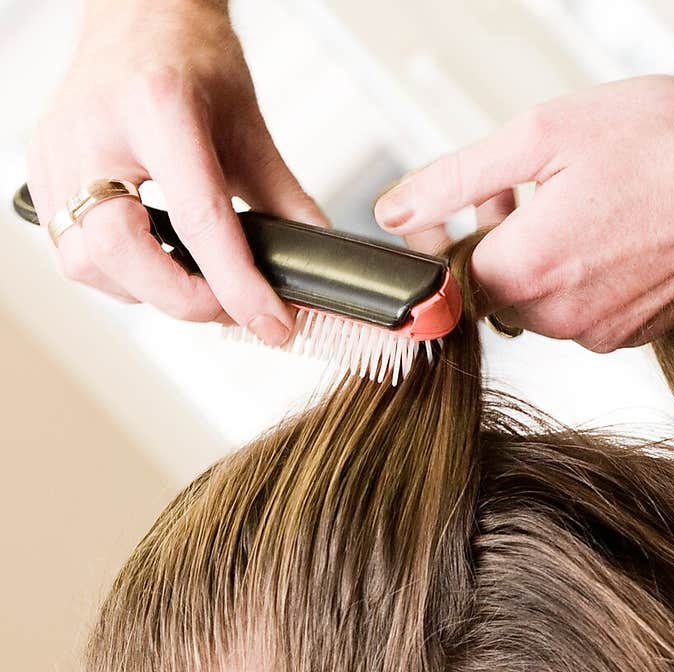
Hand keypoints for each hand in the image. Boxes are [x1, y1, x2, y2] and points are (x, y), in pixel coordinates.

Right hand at [25, 1, 328, 343]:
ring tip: (189, 276)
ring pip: (88, 263)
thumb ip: (284, 201)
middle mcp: (96, 129)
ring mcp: (59, 149)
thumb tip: (315, 262)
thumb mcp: (248, 127)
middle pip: (122, 253)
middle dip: (181, 298)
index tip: (270, 323)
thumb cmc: (189, 58)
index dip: (237, 286)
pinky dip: (117, 272)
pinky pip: (72, 250)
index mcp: (158, 107)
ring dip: (146, 290)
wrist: (142, 14)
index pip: (199, 220)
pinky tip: (151, 258)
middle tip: (226, 305)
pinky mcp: (43, 168)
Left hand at [375, 76, 673, 351]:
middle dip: (499, 244)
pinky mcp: (636, 336)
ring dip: (543, 259)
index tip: (473, 207)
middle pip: (495, 296)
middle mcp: (561, 318)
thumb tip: (395, 212)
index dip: (452, 239)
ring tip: (575, 199)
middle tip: (524, 187)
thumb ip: (456, 179)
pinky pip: (585, 314)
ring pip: (541, 306)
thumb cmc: (667, 141)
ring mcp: (602, 334)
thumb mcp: (544, 133)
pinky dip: (586, 276)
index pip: (452, 280)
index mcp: (529, 270)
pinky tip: (611, 228)